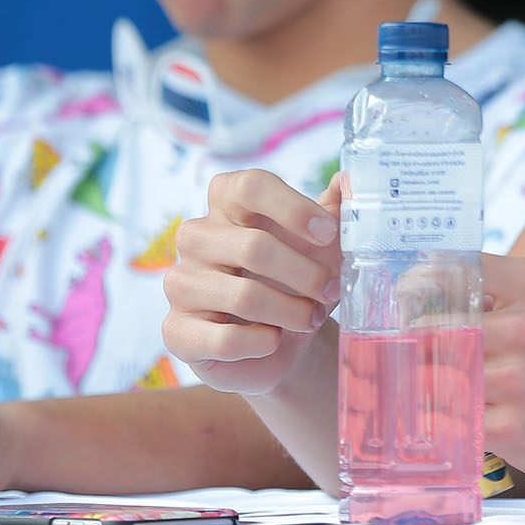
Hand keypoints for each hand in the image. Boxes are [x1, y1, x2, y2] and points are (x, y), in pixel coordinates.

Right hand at [163, 169, 340, 396]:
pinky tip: (273, 340)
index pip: (251, 185)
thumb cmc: (296, 282)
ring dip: (291, 312)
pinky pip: (225, 339)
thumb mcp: (320, 246)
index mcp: (227, 204)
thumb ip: (332, 211)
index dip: (294, 208)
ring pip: (245, 296)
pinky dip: (263, 342)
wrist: (278, 343)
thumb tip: (347, 181)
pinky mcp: (177, 330)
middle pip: (254, 246)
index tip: (329, 233)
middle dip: (306, 274)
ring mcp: (180, 283)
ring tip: (309, 318)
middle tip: (331, 290)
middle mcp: (196, 238)